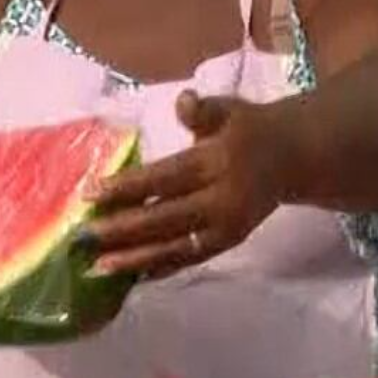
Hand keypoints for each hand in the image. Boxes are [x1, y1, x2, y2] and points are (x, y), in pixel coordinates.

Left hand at [84, 92, 287, 277]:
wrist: (293, 157)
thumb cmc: (249, 128)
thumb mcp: (230, 110)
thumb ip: (203, 110)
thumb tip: (182, 101)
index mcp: (218, 162)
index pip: (165, 177)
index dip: (127, 187)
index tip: (90, 193)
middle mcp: (223, 200)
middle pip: (166, 218)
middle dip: (123, 229)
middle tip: (84, 236)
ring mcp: (226, 227)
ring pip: (176, 247)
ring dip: (137, 259)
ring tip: (99, 267)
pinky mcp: (228, 243)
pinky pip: (191, 259)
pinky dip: (163, 268)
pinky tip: (134, 276)